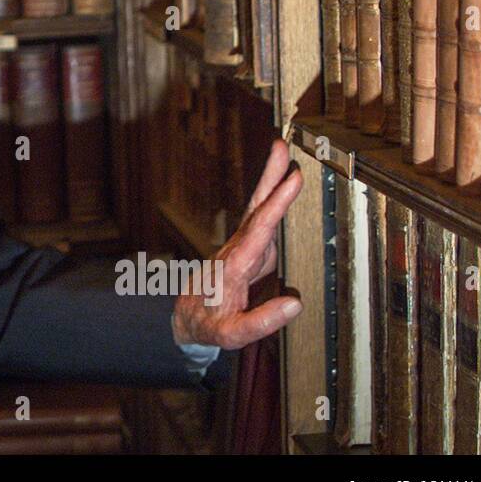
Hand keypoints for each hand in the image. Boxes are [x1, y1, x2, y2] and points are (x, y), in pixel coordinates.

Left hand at [171, 138, 303, 349]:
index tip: (293, 180)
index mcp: (234, 267)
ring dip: (270, 185)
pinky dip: (271, 203)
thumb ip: (261, 321)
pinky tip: (282, 190)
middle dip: (269, 178)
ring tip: (286, 159)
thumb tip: (295, 304)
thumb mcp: (232, 334)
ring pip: (257, 212)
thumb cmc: (209, 326)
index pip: (260, 231)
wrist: (185, 320)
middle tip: (280, 147)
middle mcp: (236, 251)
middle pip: (255, 209)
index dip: (277, 204)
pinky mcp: (245, 252)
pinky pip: (261, 223)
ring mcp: (240, 249)